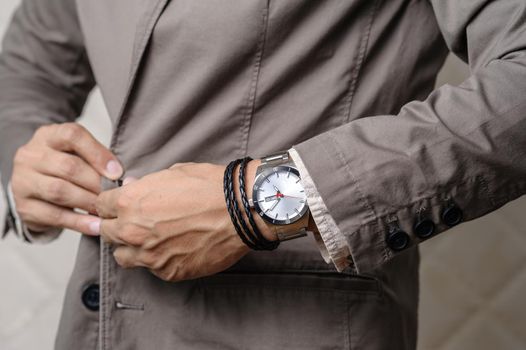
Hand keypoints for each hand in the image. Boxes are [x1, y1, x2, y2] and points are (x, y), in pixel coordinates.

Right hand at [11, 123, 122, 235]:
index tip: (117, 172)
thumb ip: (97, 159)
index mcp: (48, 135)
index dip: (97, 154)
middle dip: (96, 183)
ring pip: (59, 191)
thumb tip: (120, 176)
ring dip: (88, 202)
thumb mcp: (78, 154)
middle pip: (68, 166)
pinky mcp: (24, 206)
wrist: (34, 187)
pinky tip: (96, 225)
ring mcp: (23, 181)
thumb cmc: (65, 167)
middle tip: (114, 195)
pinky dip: (79, 222)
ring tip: (106, 209)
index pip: (72, 136)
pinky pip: (54, 216)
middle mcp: (30, 155)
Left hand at [95, 160, 275, 281]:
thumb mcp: (173, 173)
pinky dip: (157, 260)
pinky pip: (152, 268)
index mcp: (130, 202)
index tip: (116, 205)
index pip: (100, 206)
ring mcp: (150, 255)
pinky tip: (172, 248)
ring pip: (122, 256)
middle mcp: (133, 231)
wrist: (241, 210)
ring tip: (147, 240)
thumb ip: (145, 185)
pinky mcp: (168, 272)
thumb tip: (131, 187)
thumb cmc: (210, 186)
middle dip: (116, 225)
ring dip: (129, 247)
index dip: (109, 203)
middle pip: (107, 233)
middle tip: (132, 222)